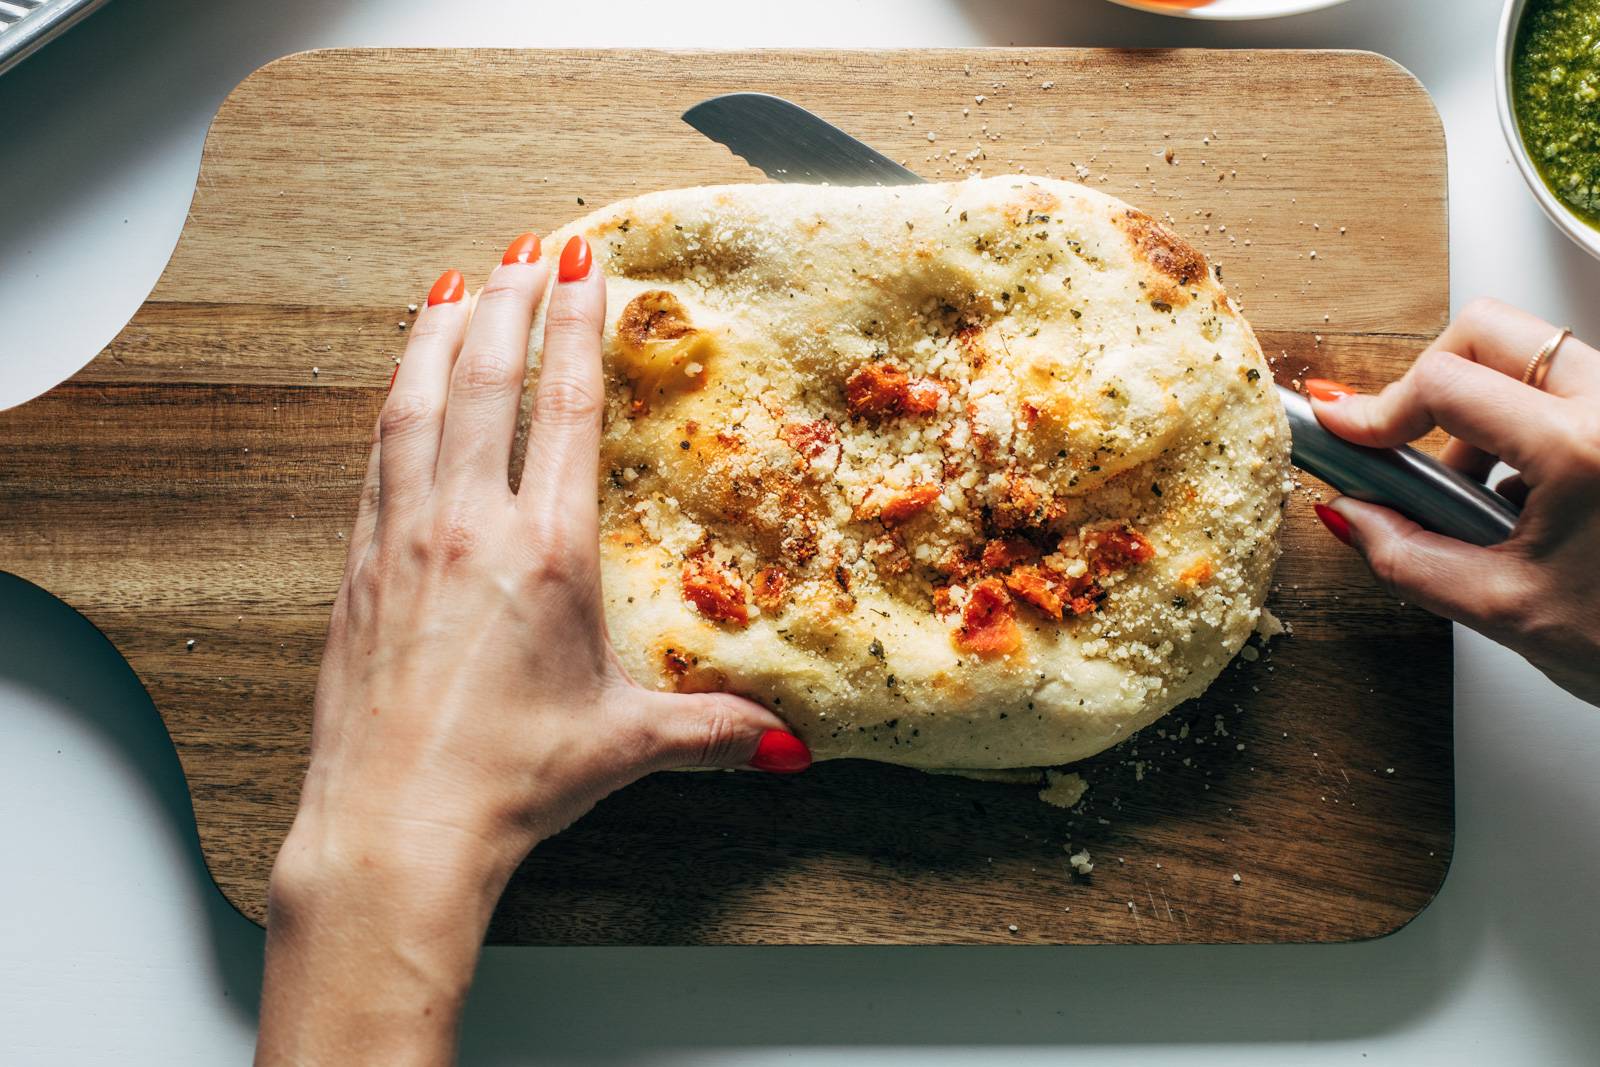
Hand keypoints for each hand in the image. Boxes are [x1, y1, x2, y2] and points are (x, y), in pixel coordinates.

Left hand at [256, 233, 807, 1065]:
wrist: (394, 829)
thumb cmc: (510, 782)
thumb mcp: (623, 746)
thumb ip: (712, 730)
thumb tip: (790, 746)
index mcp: (546, 552)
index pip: (564, 409)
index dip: (576, 326)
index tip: (582, 265)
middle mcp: (470, 527)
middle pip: (486, 380)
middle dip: (507, 302)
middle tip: (526, 247)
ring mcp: (404, 540)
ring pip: (417, 405)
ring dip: (437, 334)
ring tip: (451, 282)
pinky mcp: (361, 568)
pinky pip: (378, 459)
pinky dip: (394, 405)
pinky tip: (401, 387)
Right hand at [1306, 297, 1599, 705]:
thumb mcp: (1507, 611)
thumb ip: (1410, 559)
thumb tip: (1351, 518)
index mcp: (1580, 450)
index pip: (1444, 385)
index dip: (1376, 409)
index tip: (1346, 431)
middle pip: (1490, 331)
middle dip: (1429, 378)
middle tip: (1404, 439)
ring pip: (1532, 353)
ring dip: (1478, 404)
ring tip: (1474, 490)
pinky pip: (1568, 389)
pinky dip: (1524, 424)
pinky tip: (1523, 496)